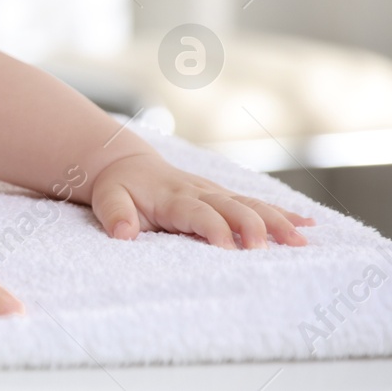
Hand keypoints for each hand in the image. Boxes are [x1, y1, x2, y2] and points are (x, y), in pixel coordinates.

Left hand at [88, 151, 314, 247]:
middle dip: (251, 227)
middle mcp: (199, 192)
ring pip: (251, 204)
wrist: (127, 164)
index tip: (227, 248)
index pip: (198, 212)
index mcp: (173, 196)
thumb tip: (123, 234)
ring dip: (277, 221)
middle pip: (232, 207)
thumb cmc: (120, 187)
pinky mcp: (225, 197)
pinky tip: (309, 225)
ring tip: (301, 240)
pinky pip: (256, 203)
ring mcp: (216, 193)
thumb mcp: (107, 198)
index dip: (213, 228)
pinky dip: (283, 213)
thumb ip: (114, 214)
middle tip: (264, 251)